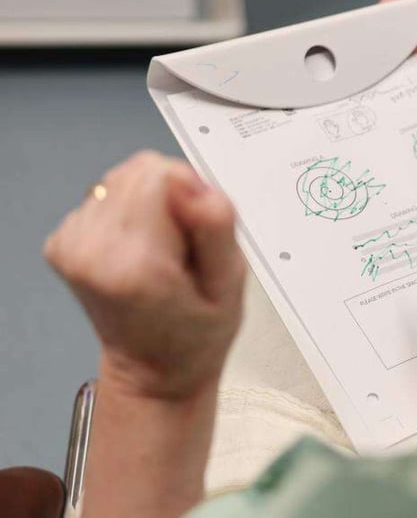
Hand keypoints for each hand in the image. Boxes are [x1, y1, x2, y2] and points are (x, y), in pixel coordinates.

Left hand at [44, 151, 246, 399]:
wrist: (153, 367)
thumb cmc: (194, 333)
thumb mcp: (230, 283)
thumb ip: (217, 229)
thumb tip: (194, 187)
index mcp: (133, 263)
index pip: (162, 174)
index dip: (193, 193)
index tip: (198, 235)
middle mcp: (91, 251)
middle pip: (140, 170)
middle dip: (172, 196)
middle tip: (183, 246)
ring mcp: (71, 245)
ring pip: (123, 178)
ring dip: (151, 204)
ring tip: (164, 250)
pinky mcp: (63, 241)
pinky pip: (106, 195)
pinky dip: (129, 214)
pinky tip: (142, 249)